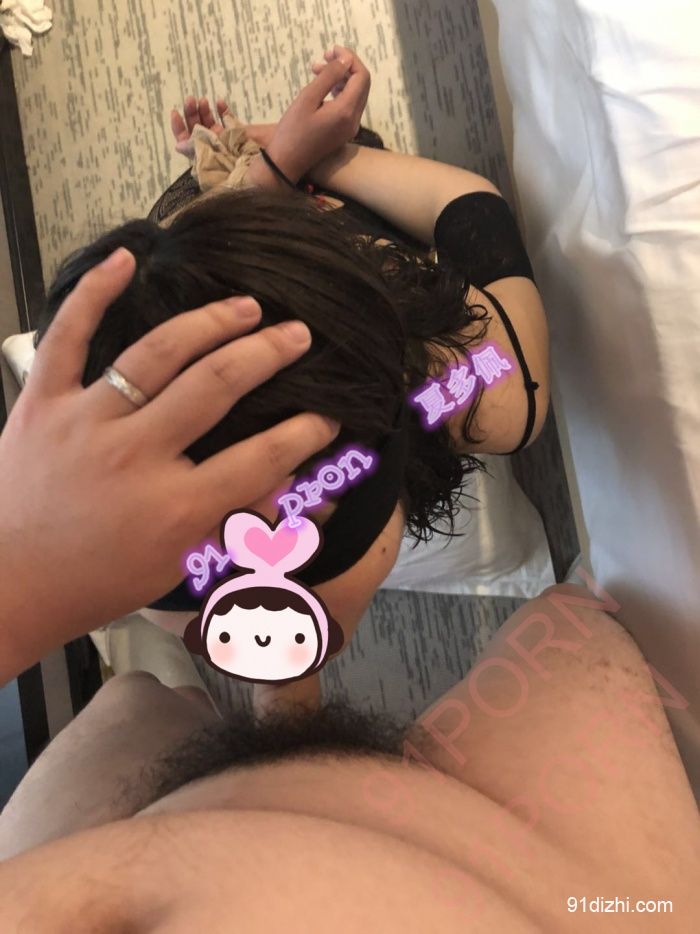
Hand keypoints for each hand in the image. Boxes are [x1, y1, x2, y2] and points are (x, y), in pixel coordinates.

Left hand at [0, 249, 338, 682]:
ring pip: (157, 353)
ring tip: (247, 306)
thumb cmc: (98, 581)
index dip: (305, 433)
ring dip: (210, 322)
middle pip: (216, 386)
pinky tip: (128, 260)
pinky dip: (94, 293)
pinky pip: (68, 336)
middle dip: (268, 354)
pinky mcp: (41, 404)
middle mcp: (136, 457)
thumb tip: (290, 488)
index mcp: (175, 507)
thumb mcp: (177, 564)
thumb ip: (236, 523)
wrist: (9, 586)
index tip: (328, 415)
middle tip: (298, 335)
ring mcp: (85, 423)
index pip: (261, 458)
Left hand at [170, 95, 277, 155]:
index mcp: (210, 162)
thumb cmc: (254, 170)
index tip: (175, 113)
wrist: (281, 161)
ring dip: (203, 109)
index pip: (188, 146)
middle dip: (191, 114)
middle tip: (193, 100)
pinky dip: (221, 109)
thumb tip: (179, 146)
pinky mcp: (239, 134)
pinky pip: (226, 119)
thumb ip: (201, 153)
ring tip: (205, 100)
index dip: (179, 130)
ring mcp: (227, 142)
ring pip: (208, 123)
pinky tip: (221, 102)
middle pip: (196, 131)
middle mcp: (216, 152)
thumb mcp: (223, 162)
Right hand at [264, 44, 370, 182]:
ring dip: (340, 78)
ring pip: (355, 94)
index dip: (349, 58)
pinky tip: (321, 87)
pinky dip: (338, 91)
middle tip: (323, 57)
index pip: (361, 76)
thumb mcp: (308, 98)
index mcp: (346, 112)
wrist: (286, 163)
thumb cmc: (292, 131)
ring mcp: (350, 128)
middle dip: (345, 66)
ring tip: (317, 69)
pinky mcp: (344, 132)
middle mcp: (354, 121)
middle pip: (361, 84)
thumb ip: (329, 77)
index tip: (330, 50)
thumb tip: (345, 59)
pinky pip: (348, 105)